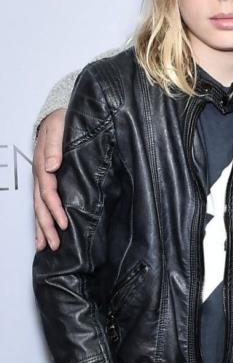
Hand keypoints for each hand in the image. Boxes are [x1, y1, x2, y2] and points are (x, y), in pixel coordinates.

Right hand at [34, 108, 67, 250]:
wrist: (57, 116)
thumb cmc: (60, 121)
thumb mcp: (58, 128)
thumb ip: (55, 146)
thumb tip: (52, 166)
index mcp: (43, 165)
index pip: (48, 192)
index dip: (55, 209)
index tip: (63, 224)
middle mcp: (41, 175)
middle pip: (40, 206)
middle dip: (46, 226)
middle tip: (54, 245)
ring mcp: (42, 179)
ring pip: (39, 208)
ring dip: (42, 227)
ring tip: (46, 246)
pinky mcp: (48, 180)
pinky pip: (42, 203)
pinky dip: (43, 218)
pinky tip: (45, 232)